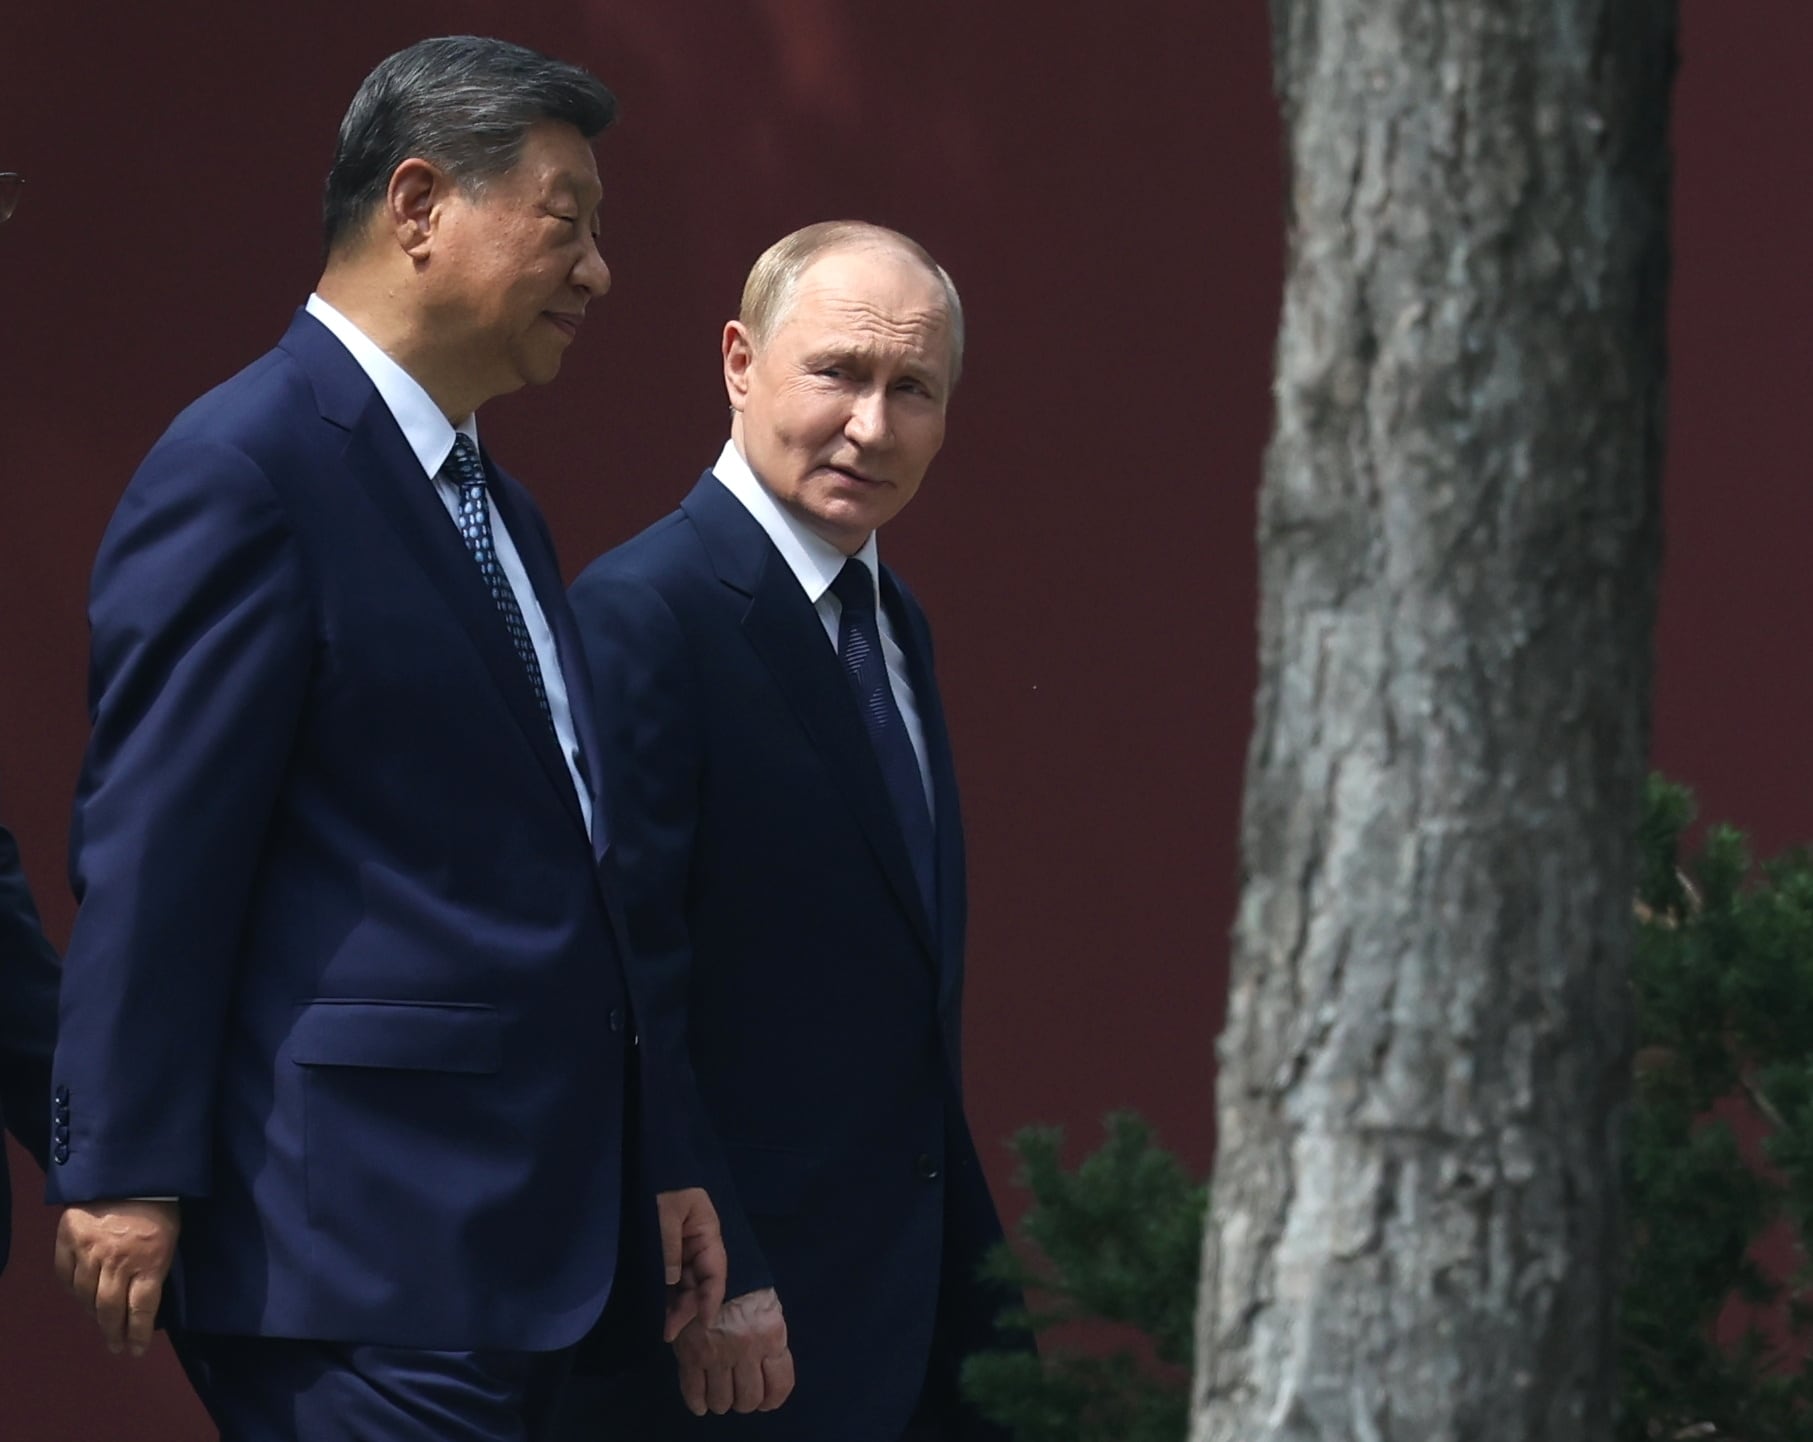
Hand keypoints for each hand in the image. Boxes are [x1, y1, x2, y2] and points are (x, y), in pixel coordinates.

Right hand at [54, 1200, 180, 1356]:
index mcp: (149, 1260)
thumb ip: (155, 1269)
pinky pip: (65, 1276)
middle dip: (114, 1333)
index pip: (141, 1309)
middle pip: (110, 1310)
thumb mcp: (170, 1239)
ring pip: (85, 1297)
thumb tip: (141, 1302)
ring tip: (101, 1324)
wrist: (131, 1171)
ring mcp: (89, 1251)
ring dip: (93, 1314)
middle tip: (116, 1347)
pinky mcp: (69, 1240)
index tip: (136, 1350)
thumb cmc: (160, 1205)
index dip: (138, 1333)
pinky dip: (73, 1290)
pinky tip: (81, 1297)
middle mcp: (117, 1261)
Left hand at [657, 1186, 726, 1341]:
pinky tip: (655, 1310)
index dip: (711, 1299)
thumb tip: (671, 1281)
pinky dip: (665, 1295)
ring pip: (684, 1284)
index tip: (704, 1323)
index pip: (715, 1271)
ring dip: (675, 1305)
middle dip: (687, 1308)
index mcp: (707, 1231)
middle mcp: (697, 1243)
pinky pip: (669, 1277)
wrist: (645, 1163)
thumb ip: (669, 1247)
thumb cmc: (660, 1185)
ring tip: (659, 1327)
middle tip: (667, 1332)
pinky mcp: (664, 1251)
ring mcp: (681, 1248)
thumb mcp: (664, 1212)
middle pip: (700, 1282)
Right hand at [673, 1286, 794, 1415]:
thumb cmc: (747, 1287)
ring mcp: (716, 1354)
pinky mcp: (691, 1354)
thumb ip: (771, 1343)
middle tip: (742, 1393)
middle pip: (749, 1399)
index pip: (779, 1386)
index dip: (772, 1399)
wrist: (713, 1265)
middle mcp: (746, 1350)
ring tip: (723, 1394)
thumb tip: (769, 1374)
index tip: (766, 1401)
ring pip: (722, 1401)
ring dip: (724, 1402)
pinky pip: (694, 1391)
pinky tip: (702, 1403)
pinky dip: (699, 1403)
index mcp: (771, 1337)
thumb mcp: (770, 1311)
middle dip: (747, 1401)